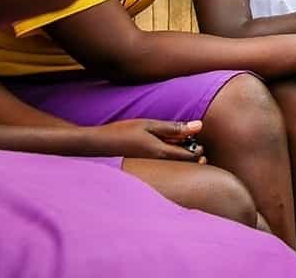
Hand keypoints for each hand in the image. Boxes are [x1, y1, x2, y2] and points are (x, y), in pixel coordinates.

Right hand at [90, 118, 205, 160]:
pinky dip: (169, 158)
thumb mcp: (149, 125)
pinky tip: (161, 148)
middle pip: (186, 166)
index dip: (198, 149)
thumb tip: (199, 126)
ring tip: (174, 144)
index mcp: (162, 154)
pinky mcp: (145, 169)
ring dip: (181, 157)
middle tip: (187, 142)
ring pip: (175, 167)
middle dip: (193, 156)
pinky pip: (164, 167)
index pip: (191, 157)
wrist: (96, 145)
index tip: (194, 139)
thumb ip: (174, 128)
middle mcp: (158, 165)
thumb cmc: (122, 132)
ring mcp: (152, 169)